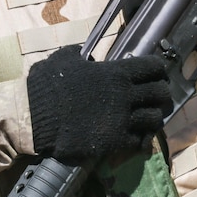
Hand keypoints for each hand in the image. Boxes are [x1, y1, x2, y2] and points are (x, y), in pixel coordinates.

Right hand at [27, 45, 172, 162]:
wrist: (34, 118)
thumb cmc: (48, 85)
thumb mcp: (66, 59)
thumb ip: (83, 55)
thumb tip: (89, 55)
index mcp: (116, 72)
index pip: (154, 67)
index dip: (159, 70)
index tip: (158, 74)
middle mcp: (125, 94)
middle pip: (161, 93)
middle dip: (162, 94)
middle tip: (157, 98)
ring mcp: (121, 119)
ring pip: (155, 119)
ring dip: (155, 117)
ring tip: (149, 118)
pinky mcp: (113, 141)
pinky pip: (139, 140)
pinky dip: (141, 138)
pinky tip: (137, 136)